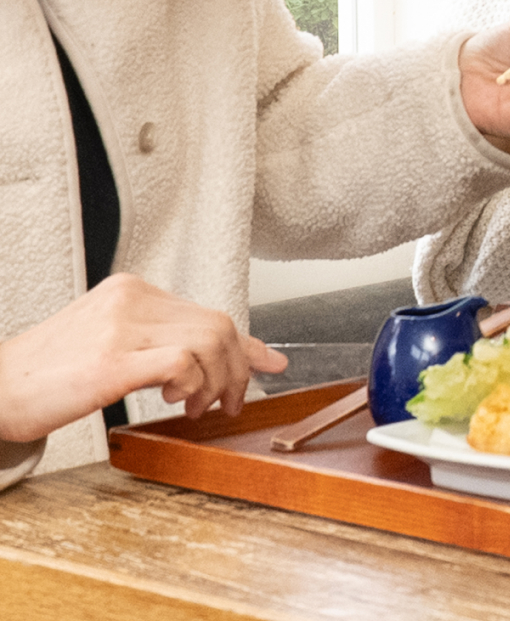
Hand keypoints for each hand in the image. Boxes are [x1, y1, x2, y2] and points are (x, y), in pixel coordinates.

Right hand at [0, 274, 286, 442]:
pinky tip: (177, 402)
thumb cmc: (50, 373)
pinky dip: (193, 384)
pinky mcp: (112, 361)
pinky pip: (181, 361)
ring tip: (200, 408)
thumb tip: (215, 364)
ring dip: (218, 382)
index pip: (208, 312)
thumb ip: (162, 344)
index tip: (271, 364)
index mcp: (133, 290)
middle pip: (218, 325)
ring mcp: (122, 327)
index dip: (247, 343)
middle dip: (237, 370)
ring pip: (208, 340)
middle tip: (230, 404)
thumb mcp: (111, 345)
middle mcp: (132, 299)